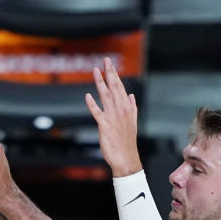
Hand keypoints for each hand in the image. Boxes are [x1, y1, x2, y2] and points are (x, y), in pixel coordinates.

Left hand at [85, 57, 142, 177]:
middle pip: (114, 87)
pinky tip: (88, 95)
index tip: (110, 64)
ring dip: (100, 82)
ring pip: (105, 96)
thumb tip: (132, 96)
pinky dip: (92, 104)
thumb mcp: (132, 122)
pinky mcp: (104, 126)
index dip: (114, 75)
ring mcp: (113, 117)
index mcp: (127, 108)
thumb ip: (132, 108)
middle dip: (109, 73)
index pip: (120, 87)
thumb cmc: (127, 142)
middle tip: (105, 60)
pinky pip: (97, 112)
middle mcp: (121, 110)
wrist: (126, 159)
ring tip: (96, 71)